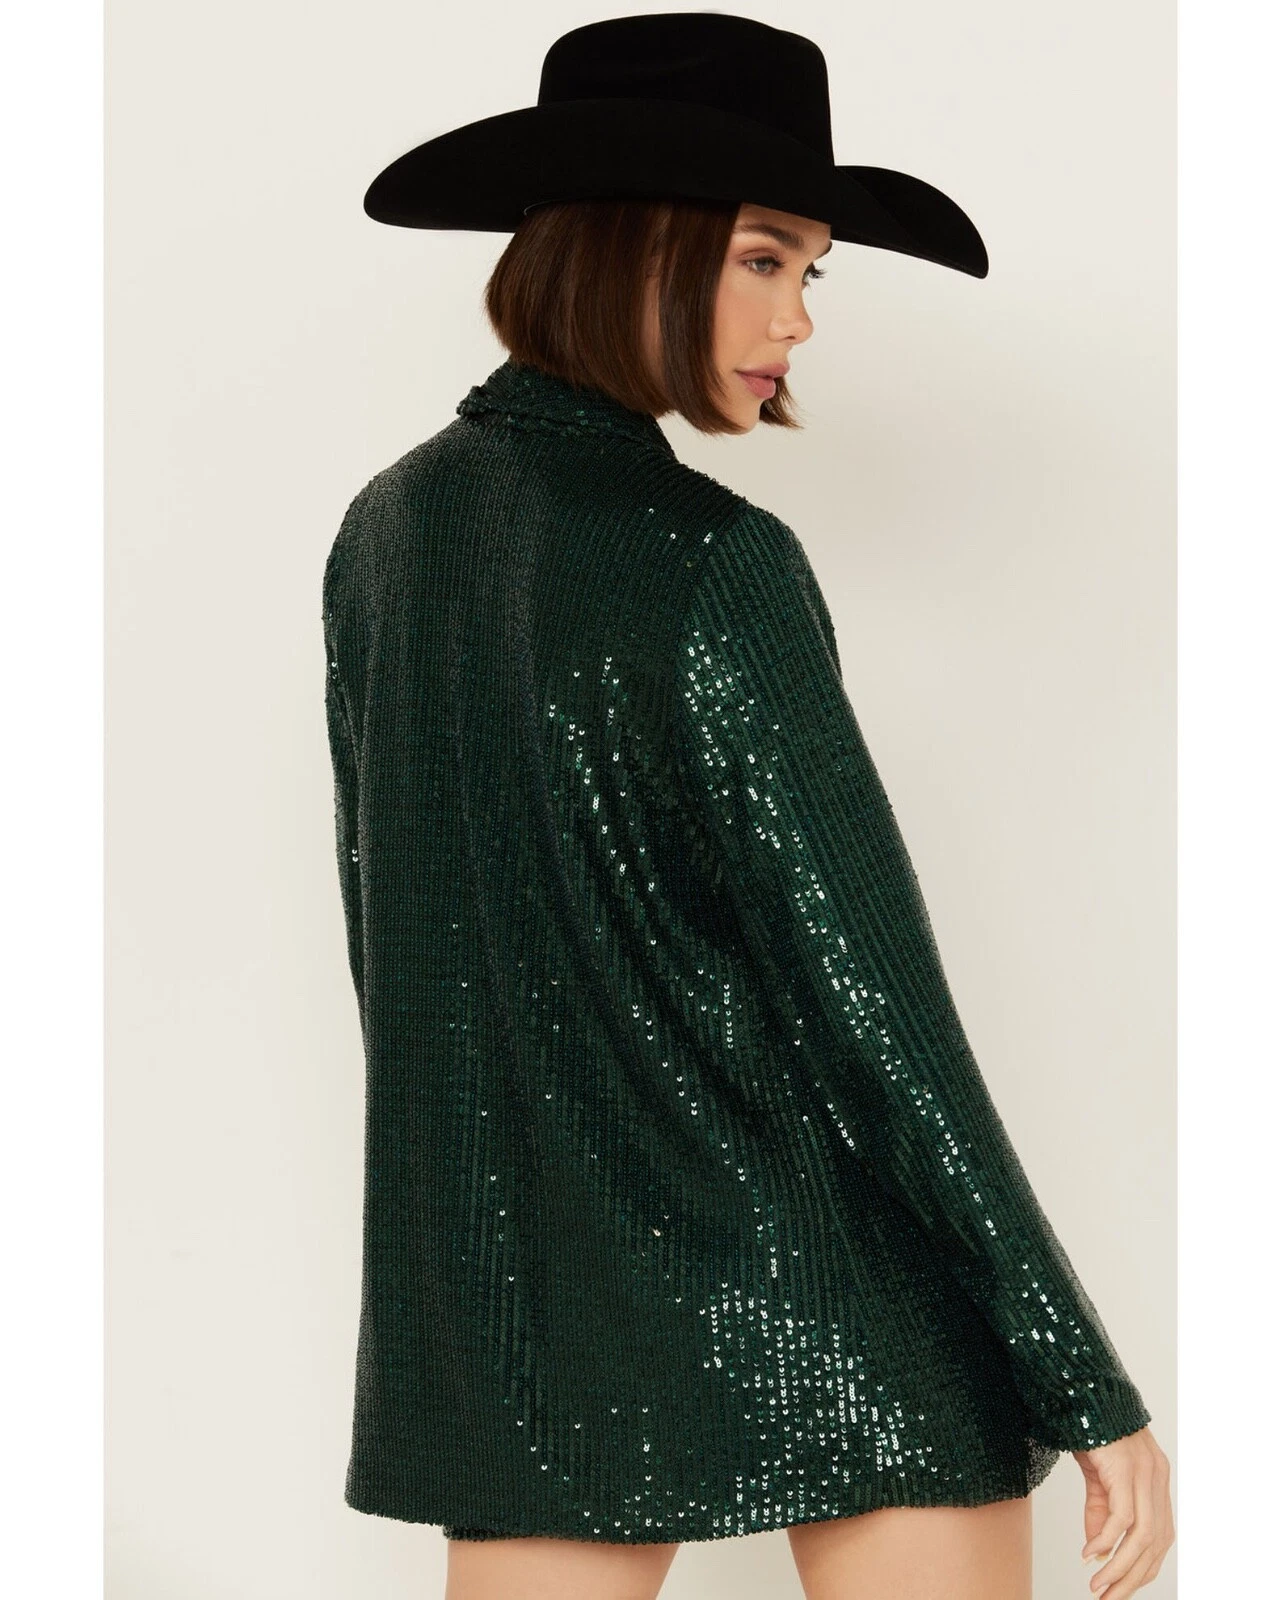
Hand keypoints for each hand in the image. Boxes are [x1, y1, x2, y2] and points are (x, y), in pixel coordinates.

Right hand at [1075, 1426, 1173, 1595]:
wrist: (1080, 1390)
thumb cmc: (1089, 1429)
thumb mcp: (1096, 1477)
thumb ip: (1099, 1511)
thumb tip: (1097, 1549)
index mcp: (1154, 1482)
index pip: (1159, 1539)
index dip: (1141, 1568)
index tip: (1119, 1589)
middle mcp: (1156, 1479)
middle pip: (1154, 1544)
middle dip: (1131, 1577)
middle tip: (1108, 1598)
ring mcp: (1144, 1473)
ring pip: (1142, 1535)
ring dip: (1119, 1566)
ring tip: (1099, 1586)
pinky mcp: (1125, 1468)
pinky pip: (1122, 1515)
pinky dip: (1105, 1538)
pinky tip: (1089, 1551)